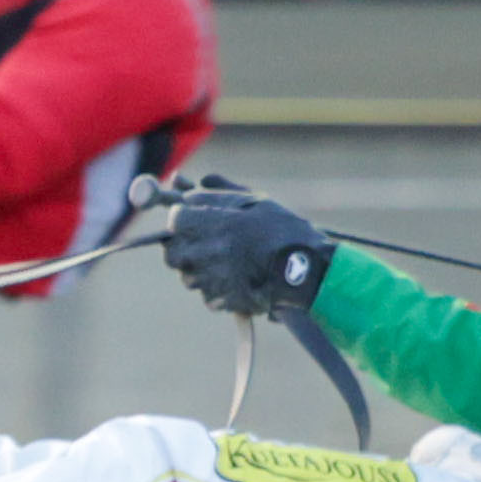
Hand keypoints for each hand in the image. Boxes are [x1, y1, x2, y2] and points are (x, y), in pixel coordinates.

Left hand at [165, 182, 335, 321]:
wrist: (307, 268)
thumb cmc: (282, 230)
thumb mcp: (253, 201)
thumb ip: (216, 191)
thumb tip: (184, 180)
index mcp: (202, 221)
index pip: (174, 220)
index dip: (186, 220)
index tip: (199, 222)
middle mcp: (197, 251)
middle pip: (173, 252)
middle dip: (187, 248)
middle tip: (210, 246)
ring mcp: (206, 278)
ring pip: (188, 276)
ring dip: (201, 270)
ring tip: (231, 264)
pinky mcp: (219, 300)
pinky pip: (207, 295)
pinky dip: (218, 290)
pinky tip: (239, 280)